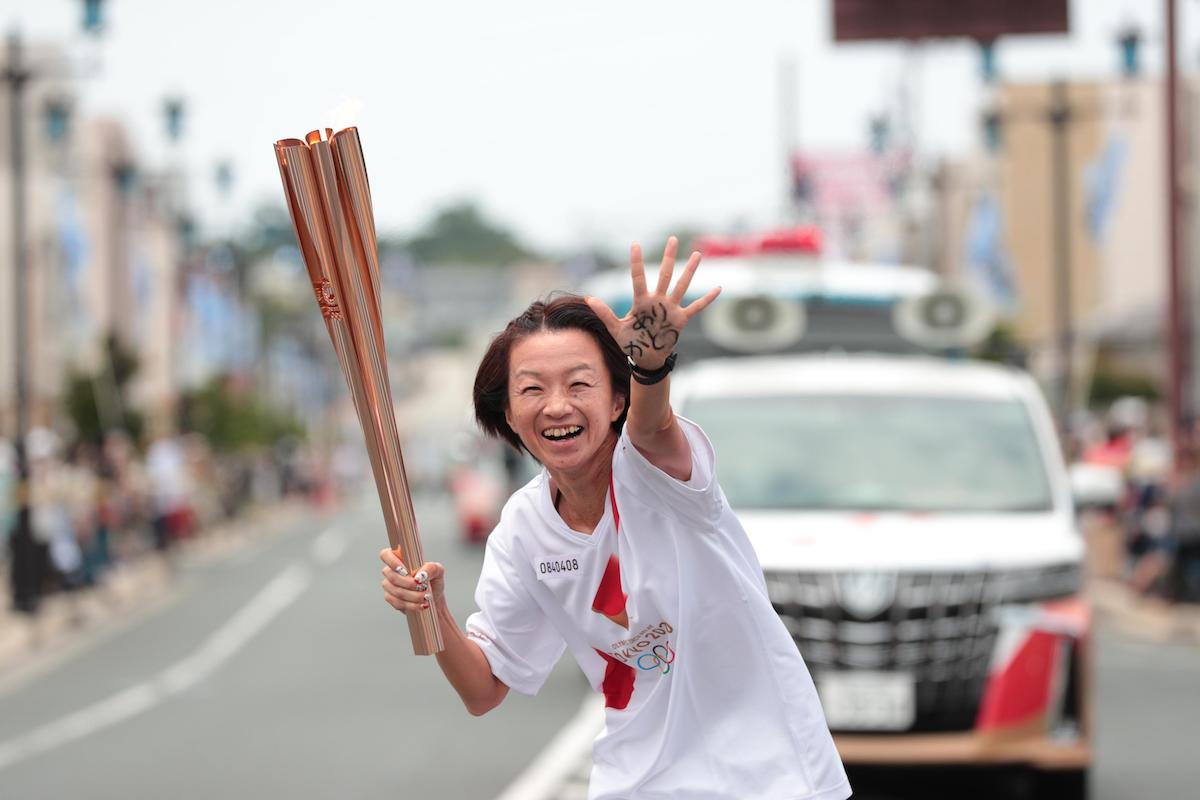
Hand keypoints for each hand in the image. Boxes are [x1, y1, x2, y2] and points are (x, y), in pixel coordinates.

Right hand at [379, 548, 443, 613]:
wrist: (433, 599)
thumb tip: (418, 576)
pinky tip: (421, 605)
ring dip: (413, 596)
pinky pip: (397, 602)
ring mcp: (388, 584)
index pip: (385, 554)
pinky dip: (411, 605)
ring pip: (396, 591)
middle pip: (391, 575)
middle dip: (409, 583)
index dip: (392, 562)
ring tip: (426, 597)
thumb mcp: (438, 571)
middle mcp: (392, 570)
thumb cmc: (434, 581)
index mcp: (401, 558)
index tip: (405, 571)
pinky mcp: (390, 597)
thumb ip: (431, 569)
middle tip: (423, 587)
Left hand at [586, 236, 720, 370]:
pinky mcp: (680, 319)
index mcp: (641, 302)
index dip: (636, 262)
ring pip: (681, 286)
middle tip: (672, 239)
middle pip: (664, 275)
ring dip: (689, 271)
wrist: (645, 358)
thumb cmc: (630, 343)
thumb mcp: (616, 329)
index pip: (638, 278)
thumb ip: (605, 313)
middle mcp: (657, 301)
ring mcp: (670, 309)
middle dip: (668, 257)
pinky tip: (718, 288)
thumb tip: (589, 298)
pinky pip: (696, 307)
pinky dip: (707, 299)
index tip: (635, 244)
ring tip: (696, 255)